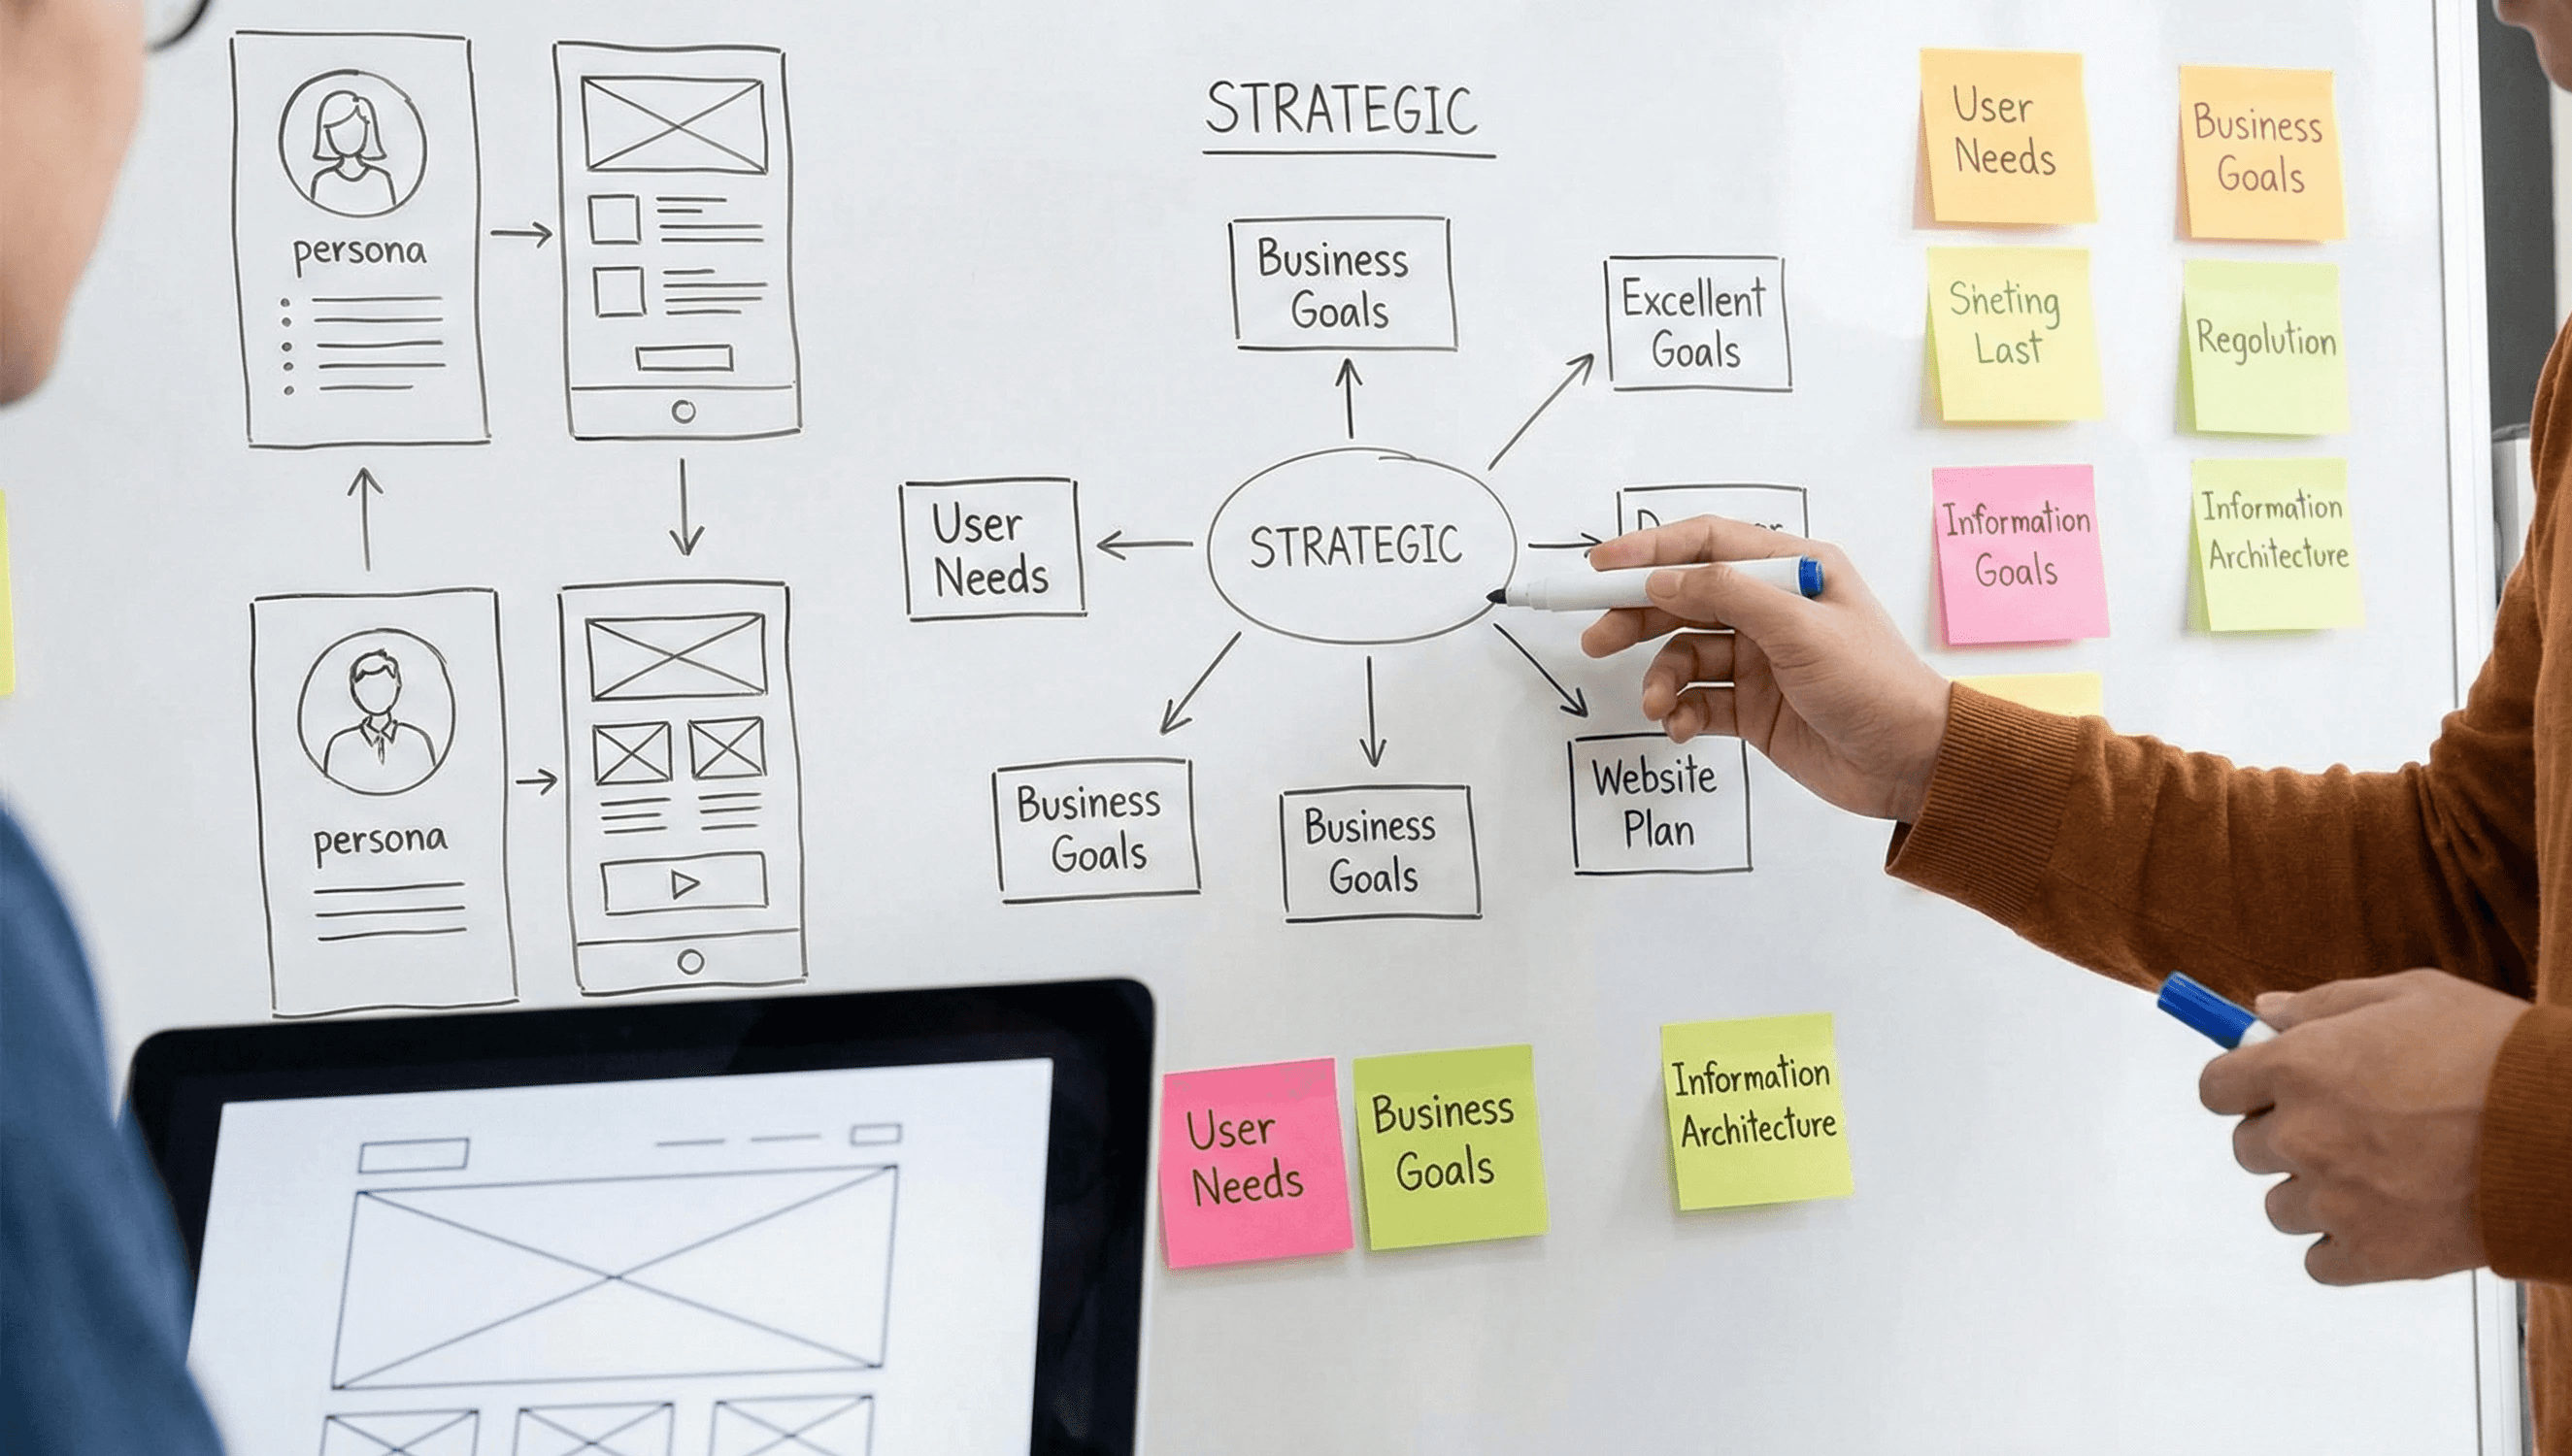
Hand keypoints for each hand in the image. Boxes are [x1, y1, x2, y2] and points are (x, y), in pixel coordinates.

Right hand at [1578, 515, 1951, 821]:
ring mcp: (1761, 660)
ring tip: (1655, 704)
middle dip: (1637, 616)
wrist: (1911, 764)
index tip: (1600, 566)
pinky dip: (1681, 711)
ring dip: (1662, 678)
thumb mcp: (1802, 630)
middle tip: (1596, 638)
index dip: (1651, 551)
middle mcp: (1772, 610)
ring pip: (1686, 654)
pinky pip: (1698, 700)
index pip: (1708, 545)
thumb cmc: (1875, 685)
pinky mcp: (1754, 706)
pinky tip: (1680, 725)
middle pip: (1685, 598)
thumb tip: (1662, 580)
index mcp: (1794, 571)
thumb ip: (1728, 596)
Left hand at [2199, 969, 2531, 1283]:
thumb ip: (2322, 1004)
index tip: (2262, 1087)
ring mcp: (2334, 1199)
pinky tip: (2385, 1215)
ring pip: (2281, 1206)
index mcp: (2298, 1066)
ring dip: (2314, 1191)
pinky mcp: (2373, 1254)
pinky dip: (2344, 1245)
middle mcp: (2302, 1134)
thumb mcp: (2409, 995)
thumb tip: (2262, 1012)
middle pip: (2247, 1147)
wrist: (2565, 1132)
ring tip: (2380, 1169)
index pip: (2215, 1087)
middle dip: (2285, 1134)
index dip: (2241, 1085)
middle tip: (2347, 1124)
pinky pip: (2320, 1260)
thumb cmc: (2496, 1055)